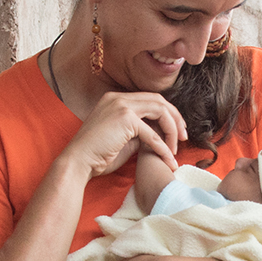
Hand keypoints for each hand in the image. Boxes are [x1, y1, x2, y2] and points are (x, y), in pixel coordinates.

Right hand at [54, 91, 186, 182]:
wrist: (78, 162)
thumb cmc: (97, 155)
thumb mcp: (123, 139)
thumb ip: (140, 132)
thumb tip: (157, 135)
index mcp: (116, 99)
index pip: (150, 100)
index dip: (167, 114)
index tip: (176, 132)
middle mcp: (119, 98)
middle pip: (159, 100)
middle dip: (175, 118)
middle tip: (184, 137)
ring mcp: (121, 105)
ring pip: (160, 111)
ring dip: (172, 130)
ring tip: (176, 148)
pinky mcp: (125, 119)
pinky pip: (152, 133)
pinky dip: (162, 147)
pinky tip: (167, 158)